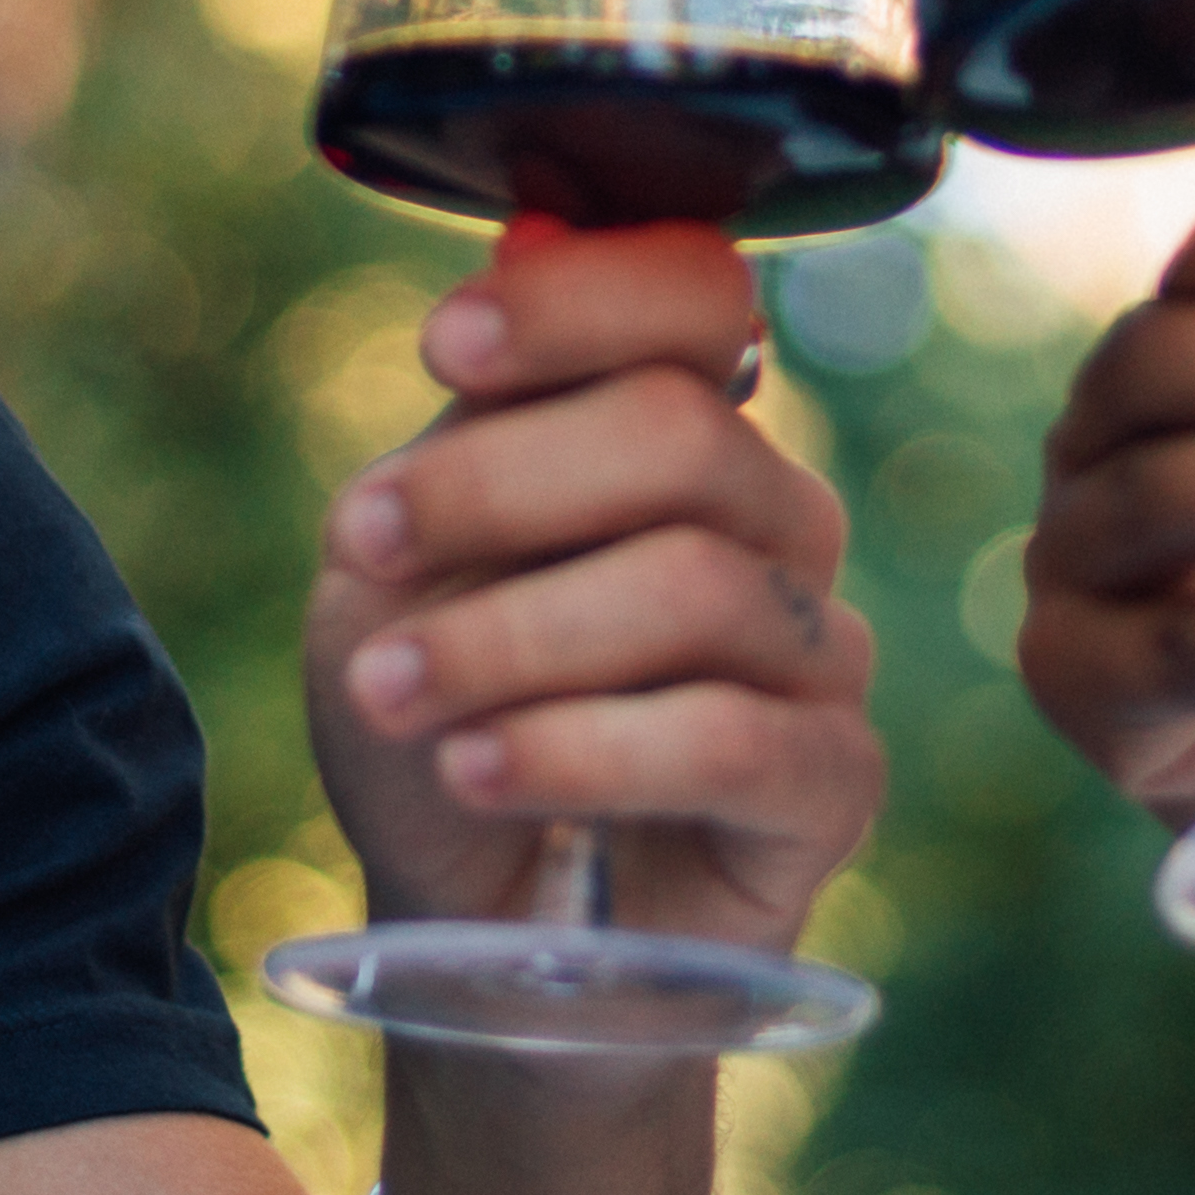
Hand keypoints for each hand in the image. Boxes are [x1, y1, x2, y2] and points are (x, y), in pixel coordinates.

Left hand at [304, 221, 881, 950]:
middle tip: (362, 550)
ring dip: (507, 637)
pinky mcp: (833, 783)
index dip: (580, 300)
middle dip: (497, 485)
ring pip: (693, 585)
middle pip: (681, 434)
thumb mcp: (399, 576)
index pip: (693, 295)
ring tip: (385, 698)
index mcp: (673, 432)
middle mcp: (769, 520)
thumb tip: (515, 260)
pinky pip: (732, 737)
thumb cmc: (436, 728)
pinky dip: (579, 747)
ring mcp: (817, 649)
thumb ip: (462, 435)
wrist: (472, 933)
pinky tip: (477, 770)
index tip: (447, 348)